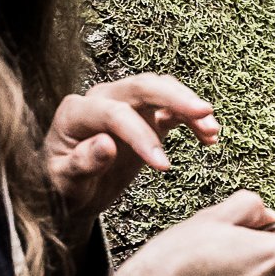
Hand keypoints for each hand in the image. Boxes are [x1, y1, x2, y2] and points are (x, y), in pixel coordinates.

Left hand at [44, 74, 220, 221]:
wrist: (70, 189)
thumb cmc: (62, 185)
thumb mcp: (65, 182)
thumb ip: (82, 163)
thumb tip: (106, 145)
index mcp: (76, 112)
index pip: (114, 114)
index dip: (141, 136)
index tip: (163, 167)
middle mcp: (100, 99)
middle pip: (142, 86)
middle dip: (175, 98)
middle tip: (204, 112)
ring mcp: (124, 104)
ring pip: (161, 90)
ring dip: (188, 106)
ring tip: (212, 130)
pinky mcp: (143, 115)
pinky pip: (171, 108)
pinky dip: (191, 119)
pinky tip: (209, 136)